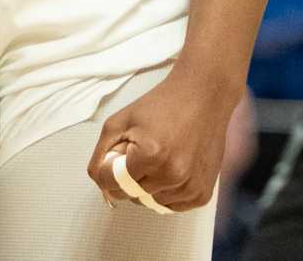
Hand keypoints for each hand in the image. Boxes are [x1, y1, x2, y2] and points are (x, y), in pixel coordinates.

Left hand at [85, 69, 238, 212]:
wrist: (203, 96)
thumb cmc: (161, 105)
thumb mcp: (120, 120)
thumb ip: (101, 154)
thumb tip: (99, 182)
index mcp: (150, 154)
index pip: (112, 184)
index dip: (109, 171)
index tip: (117, 157)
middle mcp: (172, 174)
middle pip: (131, 195)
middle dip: (129, 178)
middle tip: (140, 153)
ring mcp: (190, 186)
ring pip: (151, 202)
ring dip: (149, 186)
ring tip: (160, 158)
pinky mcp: (202, 193)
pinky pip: (172, 206)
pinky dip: (167, 192)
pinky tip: (172, 168)